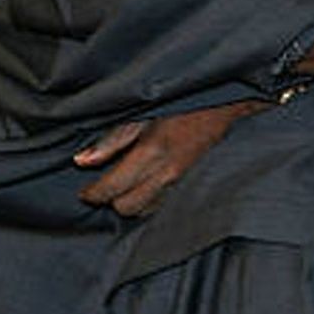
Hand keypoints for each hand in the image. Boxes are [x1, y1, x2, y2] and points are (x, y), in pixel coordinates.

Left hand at [74, 98, 267, 215]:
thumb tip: (82, 161)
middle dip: (113, 199)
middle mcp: (169, 173)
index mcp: (152, 151)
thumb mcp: (145, 112)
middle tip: (109, 185)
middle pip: (127, 207)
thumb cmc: (186, 102)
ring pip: (146, 211)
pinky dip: (152, 200)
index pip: (111, 188)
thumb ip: (113, 139)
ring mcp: (185, 182)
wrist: (231, 103)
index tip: (86, 190)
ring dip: (134, 200)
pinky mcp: (196, 186)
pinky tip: (151, 185)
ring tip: (131, 184)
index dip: (93, 193)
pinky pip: (164, 206)